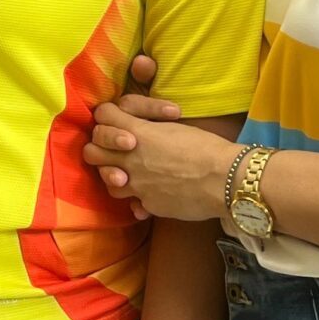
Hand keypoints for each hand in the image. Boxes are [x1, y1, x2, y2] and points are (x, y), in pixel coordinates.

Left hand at [81, 102, 234, 222]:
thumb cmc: (207, 148)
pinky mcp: (148, 204)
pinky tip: (150, 196)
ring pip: (107, 181)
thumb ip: (147, 128)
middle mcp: (129, 158)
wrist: (227, 181)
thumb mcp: (174, 127)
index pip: (102, 116)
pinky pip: (132, 203)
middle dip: (101, 149)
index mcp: (136, 133)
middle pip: (91, 152)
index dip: (109, 115)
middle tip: (119, 150)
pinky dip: (138, 200)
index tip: (121, 119)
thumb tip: (135, 133)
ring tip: (132, 175)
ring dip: (116, 177)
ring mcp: (136, 184)